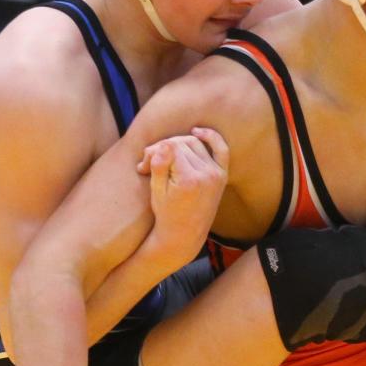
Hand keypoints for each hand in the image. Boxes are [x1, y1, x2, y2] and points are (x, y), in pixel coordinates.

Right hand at [136, 127, 229, 263]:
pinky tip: (196, 132)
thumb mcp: (157, 191)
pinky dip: (211, 137)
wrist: (185, 234)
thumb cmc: (166, 213)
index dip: (153, 151)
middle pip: (182, 143)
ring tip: (165, 158)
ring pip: (195, 143)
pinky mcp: (222, 175)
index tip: (143, 165)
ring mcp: (216, 174)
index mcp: (189, 179)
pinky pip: (221, 149)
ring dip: (178, 145)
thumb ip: (160, 166)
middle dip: (163, 148)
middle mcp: (207, 175)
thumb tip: (165, 144)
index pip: (170, 147)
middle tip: (149, 163)